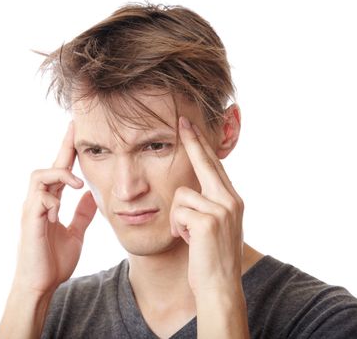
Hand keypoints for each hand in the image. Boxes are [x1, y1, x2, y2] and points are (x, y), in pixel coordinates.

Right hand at [12, 122, 96, 295]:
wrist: (41, 285)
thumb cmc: (53, 261)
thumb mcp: (75, 233)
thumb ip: (81, 214)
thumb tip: (91, 195)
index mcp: (51, 203)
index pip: (60, 171)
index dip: (69, 151)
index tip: (78, 132)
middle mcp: (39, 201)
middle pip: (50, 166)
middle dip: (63, 147)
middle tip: (75, 130)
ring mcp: (33, 210)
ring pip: (39, 176)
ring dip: (59, 174)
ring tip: (76, 183)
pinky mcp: (30, 221)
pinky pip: (37, 198)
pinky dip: (50, 198)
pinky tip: (60, 208)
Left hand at [170, 116, 243, 296]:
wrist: (220, 287)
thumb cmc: (210, 258)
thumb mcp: (214, 227)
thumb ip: (208, 204)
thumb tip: (190, 188)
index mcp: (231, 200)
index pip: (214, 166)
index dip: (202, 145)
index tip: (190, 126)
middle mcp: (230, 200)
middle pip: (205, 163)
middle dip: (192, 140)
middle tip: (182, 120)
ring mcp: (222, 209)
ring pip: (180, 195)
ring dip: (178, 218)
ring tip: (190, 236)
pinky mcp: (208, 221)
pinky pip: (177, 212)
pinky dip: (177, 228)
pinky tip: (189, 241)